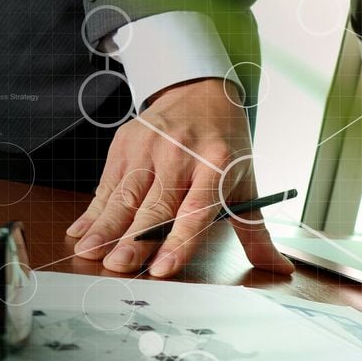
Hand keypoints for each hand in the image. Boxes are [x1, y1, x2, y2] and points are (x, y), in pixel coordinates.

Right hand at [65, 78, 293, 276]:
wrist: (200, 92)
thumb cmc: (225, 147)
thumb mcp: (245, 183)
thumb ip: (256, 231)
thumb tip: (281, 269)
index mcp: (217, 165)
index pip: (196, 211)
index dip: (178, 241)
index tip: (162, 268)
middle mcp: (181, 155)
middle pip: (155, 205)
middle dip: (133, 239)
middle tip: (116, 266)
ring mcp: (149, 147)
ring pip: (124, 195)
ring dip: (104, 226)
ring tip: (88, 252)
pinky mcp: (125, 143)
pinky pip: (107, 184)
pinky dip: (93, 210)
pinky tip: (80, 232)